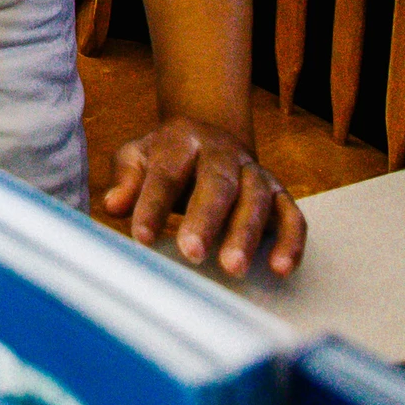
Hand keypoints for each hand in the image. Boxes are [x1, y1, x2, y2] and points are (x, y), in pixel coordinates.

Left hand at [101, 117, 304, 277]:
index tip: (141, 237)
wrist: (210, 136)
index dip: (153, 204)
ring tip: (233, 268)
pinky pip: (291, 214)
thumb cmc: (167, 157)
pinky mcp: (278, 193)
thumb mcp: (138, 157)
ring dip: (246, 234)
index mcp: (182, 140)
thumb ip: (127, 179)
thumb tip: (113, 205)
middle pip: (217, 183)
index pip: (166, 173)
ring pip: (255, 199)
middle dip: (205, 219)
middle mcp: (223, 152)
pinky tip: (281, 268)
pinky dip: (291, 241)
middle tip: (191, 252)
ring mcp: (254, 171)